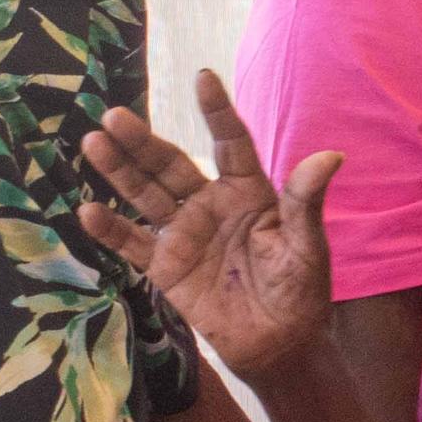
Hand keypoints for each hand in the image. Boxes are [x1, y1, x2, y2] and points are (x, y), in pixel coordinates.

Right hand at [80, 72, 340, 379]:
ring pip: (145, 194)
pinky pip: (133, 242)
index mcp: (249, 191)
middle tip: (112, 115)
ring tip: (93, 142)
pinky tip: (89, 209)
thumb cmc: (299, 290)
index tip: (204, 77)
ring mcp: (184, 233)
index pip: (231, 143)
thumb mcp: (306, 246)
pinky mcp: (165, 265)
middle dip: (143, 141)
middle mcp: (211, 204)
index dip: (217, 112)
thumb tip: (332, 156)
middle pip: (171, 164)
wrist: (279, 344)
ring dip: (119, 170)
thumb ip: (307, 202)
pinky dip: (111, 228)